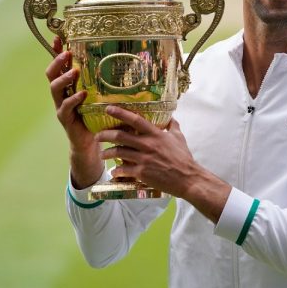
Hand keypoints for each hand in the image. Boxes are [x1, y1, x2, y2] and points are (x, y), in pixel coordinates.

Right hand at [45, 36, 101, 187]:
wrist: (90, 143)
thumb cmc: (98, 116)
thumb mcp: (102, 96)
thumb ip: (107, 83)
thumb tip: (127, 63)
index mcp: (69, 85)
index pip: (60, 65)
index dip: (57, 51)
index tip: (59, 37)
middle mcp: (62, 93)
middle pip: (51, 74)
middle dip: (57, 62)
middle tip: (67, 53)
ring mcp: (61, 106)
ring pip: (55, 89)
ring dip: (64, 78)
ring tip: (75, 71)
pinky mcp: (65, 119)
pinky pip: (65, 107)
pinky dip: (72, 100)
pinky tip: (82, 94)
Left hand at [97, 106, 230, 222]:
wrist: (188, 178)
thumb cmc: (184, 158)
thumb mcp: (179, 138)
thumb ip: (173, 126)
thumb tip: (171, 117)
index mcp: (156, 135)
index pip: (135, 120)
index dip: (120, 113)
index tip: (108, 108)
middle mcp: (147, 145)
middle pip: (120, 136)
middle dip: (105, 134)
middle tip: (98, 136)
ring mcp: (143, 159)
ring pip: (118, 153)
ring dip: (107, 153)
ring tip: (102, 154)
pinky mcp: (142, 173)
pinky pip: (123, 170)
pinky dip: (116, 171)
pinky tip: (114, 172)